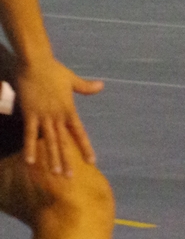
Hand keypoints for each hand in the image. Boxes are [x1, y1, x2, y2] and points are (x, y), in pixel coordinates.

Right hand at [16, 55, 102, 175]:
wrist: (36, 62)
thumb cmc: (53, 70)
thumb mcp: (72, 80)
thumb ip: (86, 87)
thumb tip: (102, 86)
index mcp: (69, 109)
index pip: (79, 133)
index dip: (85, 147)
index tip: (92, 161)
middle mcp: (58, 116)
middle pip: (64, 141)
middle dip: (67, 159)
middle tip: (70, 176)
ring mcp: (44, 116)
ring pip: (49, 141)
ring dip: (52, 158)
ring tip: (56, 173)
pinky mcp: (30, 113)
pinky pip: (29, 133)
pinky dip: (30, 147)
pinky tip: (30, 161)